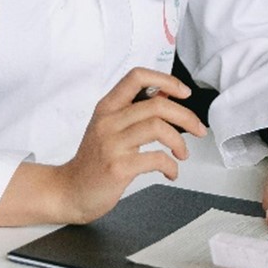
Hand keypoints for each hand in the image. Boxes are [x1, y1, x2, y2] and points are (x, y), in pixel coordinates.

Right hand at [50, 67, 206, 224]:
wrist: (69, 191)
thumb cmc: (93, 160)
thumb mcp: (109, 127)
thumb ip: (134, 109)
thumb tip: (166, 92)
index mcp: (107, 107)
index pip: (136, 77)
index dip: (165, 80)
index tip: (183, 92)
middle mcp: (108, 121)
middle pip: (157, 104)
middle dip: (186, 116)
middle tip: (198, 129)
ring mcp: (112, 144)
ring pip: (158, 127)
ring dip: (180, 141)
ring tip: (182, 153)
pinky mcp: (118, 167)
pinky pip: (155, 158)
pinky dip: (171, 166)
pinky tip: (171, 171)